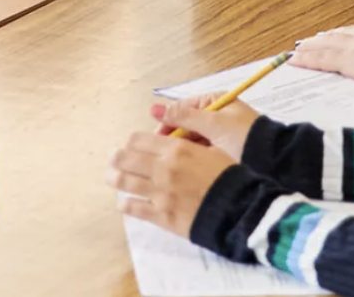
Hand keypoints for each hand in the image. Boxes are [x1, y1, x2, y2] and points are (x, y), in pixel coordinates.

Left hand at [109, 129, 233, 238]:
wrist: (240, 209)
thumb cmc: (230, 176)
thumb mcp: (212, 148)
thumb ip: (186, 143)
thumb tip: (170, 139)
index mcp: (176, 149)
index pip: (136, 139)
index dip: (130, 142)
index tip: (131, 147)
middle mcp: (163, 169)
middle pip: (124, 158)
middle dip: (116, 159)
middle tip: (115, 162)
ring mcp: (160, 194)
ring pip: (123, 182)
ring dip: (115, 178)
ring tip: (113, 178)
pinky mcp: (161, 216)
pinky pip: (134, 208)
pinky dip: (125, 204)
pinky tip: (124, 202)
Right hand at [145, 96, 256, 159]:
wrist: (275, 160)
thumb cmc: (244, 138)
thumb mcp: (213, 125)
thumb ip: (184, 116)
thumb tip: (154, 108)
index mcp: (215, 101)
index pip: (182, 108)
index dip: (168, 122)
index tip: (157, 139)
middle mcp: (216, 114)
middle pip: (186, 125)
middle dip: (176, 138)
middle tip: (165, 156)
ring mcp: (220, 132)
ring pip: (193, 140)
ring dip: (185, 149)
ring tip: (176, 164)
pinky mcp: (224, 149)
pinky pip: (203, 151)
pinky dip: (196, 157)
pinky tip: (189, 168)